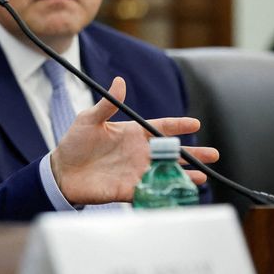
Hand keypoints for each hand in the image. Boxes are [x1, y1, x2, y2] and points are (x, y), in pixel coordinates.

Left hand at [51, 77, 218, 204]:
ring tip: (202, 176)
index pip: (160, 127)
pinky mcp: (129, 189)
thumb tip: (119, 81)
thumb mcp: (89, 119)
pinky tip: (180, 193)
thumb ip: (107, 104)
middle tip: (213, 154)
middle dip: (193, 154)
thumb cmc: (74, 143)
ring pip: (166, 173)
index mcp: (131, 133)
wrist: (61, 171)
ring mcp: (136, 171)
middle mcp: (138, 153)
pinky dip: (167, 192)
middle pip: (171, 152)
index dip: (177, 125)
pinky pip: (152, 191)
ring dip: (185, 175)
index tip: (194, 123)